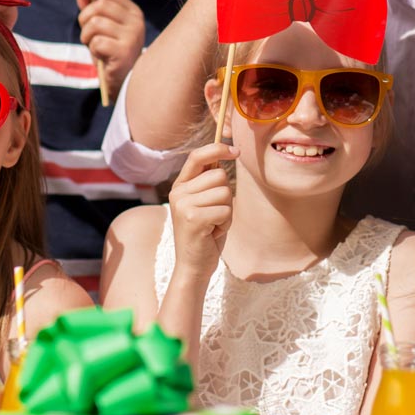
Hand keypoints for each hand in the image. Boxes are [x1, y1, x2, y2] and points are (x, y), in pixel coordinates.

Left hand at [71, 0, 145, 102]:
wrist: (123, 83)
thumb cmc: (110, 53)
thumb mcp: (100, 27)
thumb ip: (90, 5)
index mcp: (132, 11)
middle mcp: (136, 20)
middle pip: (99, 6)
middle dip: (84, 20)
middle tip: (87, 35)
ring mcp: (133, 36)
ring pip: (95, 23)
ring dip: (87, 37)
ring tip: (96, 47)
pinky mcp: (125, 51)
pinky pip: (97, 42)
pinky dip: (93, 50)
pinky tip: (102, 57)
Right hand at [167, 143, 236, 280]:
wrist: (193, 266)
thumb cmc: (205, 233)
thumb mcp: (205, 203)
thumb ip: (209, 181)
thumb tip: (227, 152)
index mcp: (180, 186)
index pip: (198, 156)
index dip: (218, 148)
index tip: (236, 151)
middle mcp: (178, 193)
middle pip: (219, 175)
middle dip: (226, 195)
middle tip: (215, 214)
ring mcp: (183, 205)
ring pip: (224, 193)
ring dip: (227, 211)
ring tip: (213, 224)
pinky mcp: (193, 219)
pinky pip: (225, 210)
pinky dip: (226, 223)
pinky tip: (213, 232)